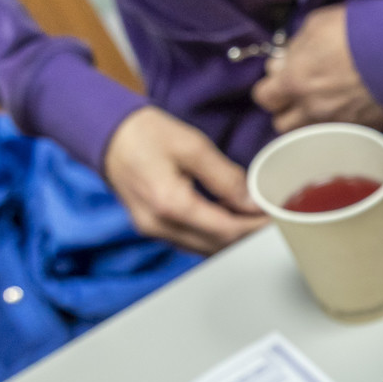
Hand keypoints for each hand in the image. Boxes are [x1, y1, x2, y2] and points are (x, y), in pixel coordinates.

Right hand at [104, 106, 266, 253]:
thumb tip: (252, 203)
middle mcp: (159, 226)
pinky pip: (191, 241)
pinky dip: (214, 235)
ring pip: (205, 248)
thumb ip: (225, 177)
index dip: (256, 228)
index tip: (277, 220)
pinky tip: (229, 218)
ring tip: (254, 219)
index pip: (227, 231)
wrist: (105, 133)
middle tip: (272, 221)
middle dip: (248, 236)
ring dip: (232, 238)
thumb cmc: (144, 133)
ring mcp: (153, 231)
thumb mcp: (192, 146)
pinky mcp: (153, 228)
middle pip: (217, 246)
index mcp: (170, 204)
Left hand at [252, 4, 382, 132]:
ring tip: (324, 105)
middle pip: (282, 125)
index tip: (280, 80)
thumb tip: (284, 62)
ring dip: (311, 122)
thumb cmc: (353, 31)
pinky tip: (350, 108)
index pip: (264, 98)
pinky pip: (342, 133)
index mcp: (294, 82)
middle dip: (287, 111)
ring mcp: (337, 125)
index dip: (270, 89)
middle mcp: (311, 110)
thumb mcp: (314, 26)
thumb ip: (294, 48)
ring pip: (309, 135)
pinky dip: (341, 124)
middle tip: (300, 95)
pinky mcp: (362, 130)